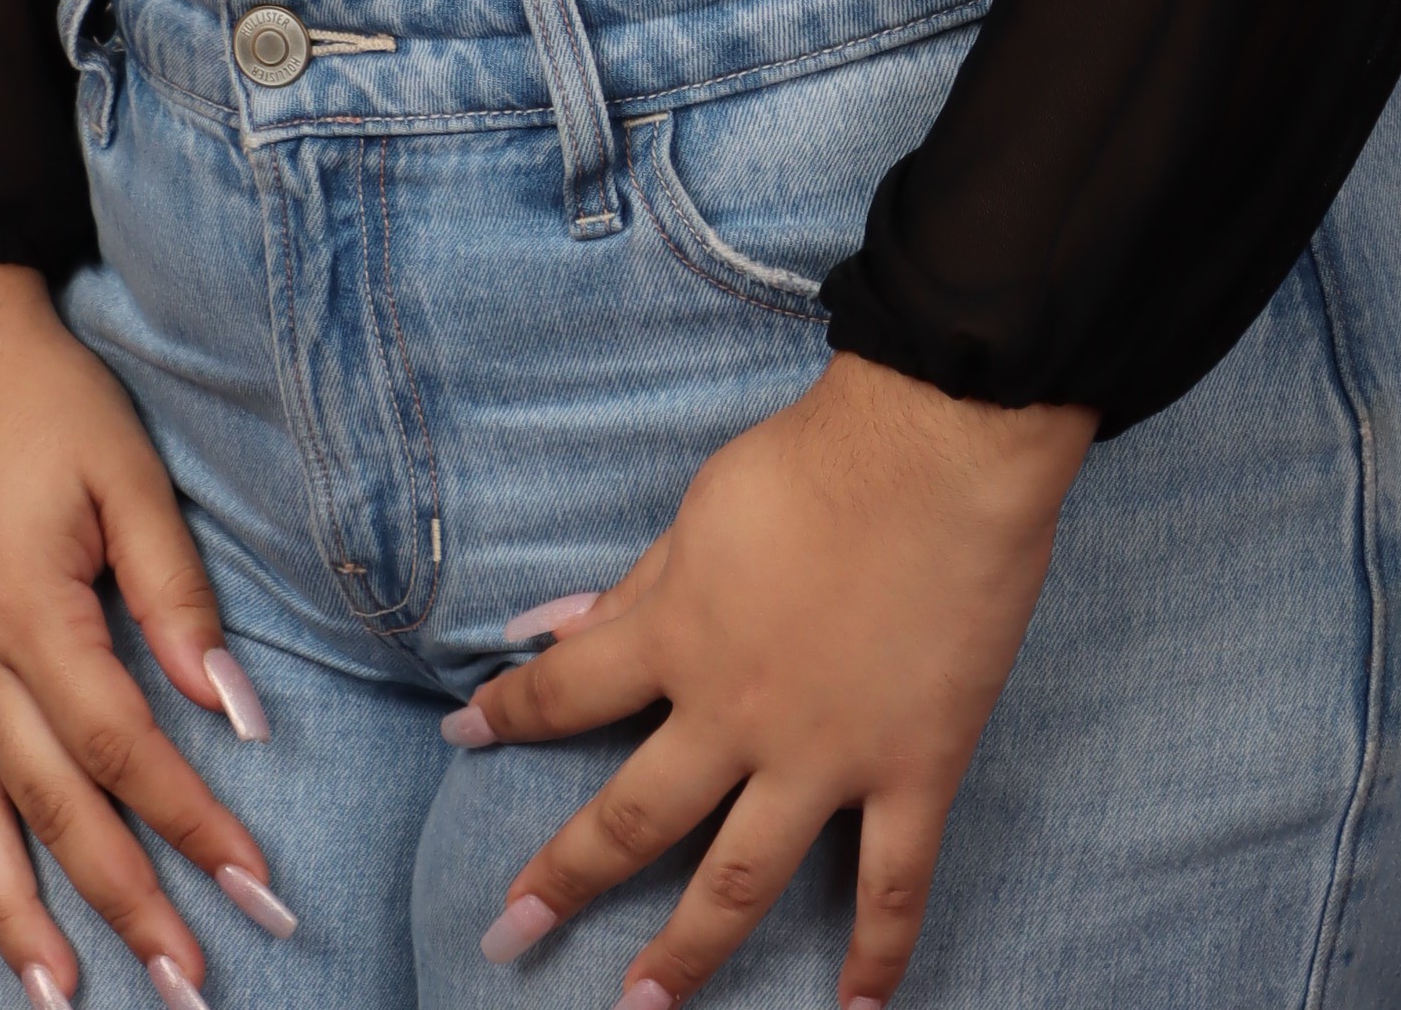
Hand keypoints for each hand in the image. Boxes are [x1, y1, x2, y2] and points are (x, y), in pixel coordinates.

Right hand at [0, 248, 293, 1000]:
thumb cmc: (42, 395)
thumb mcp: (130, 473)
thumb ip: (177, 593)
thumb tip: (234, 708)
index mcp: (30, 610)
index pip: (126, 750)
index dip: (192, 826)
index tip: (255, 891)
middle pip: (51, 809)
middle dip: (123, 905)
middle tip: (185, 984)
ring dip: (18, 918)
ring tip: (63, 997)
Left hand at [442, 348, 1095, 1003]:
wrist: (936, 447)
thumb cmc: (816, 460)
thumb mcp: (700, 509)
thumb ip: (636, 585)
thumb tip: (554, 627)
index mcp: (680, 637)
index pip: (567, 690)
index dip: (511, 711)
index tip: (464, 734)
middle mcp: (737, 715)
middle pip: (635, 819)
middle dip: (563, 880)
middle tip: (506, 937)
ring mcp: (826, 756)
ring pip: (742, 879)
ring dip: (688, 953)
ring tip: (640, 1009)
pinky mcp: (912, 770)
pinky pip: (891, 884)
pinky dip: (876, 956)